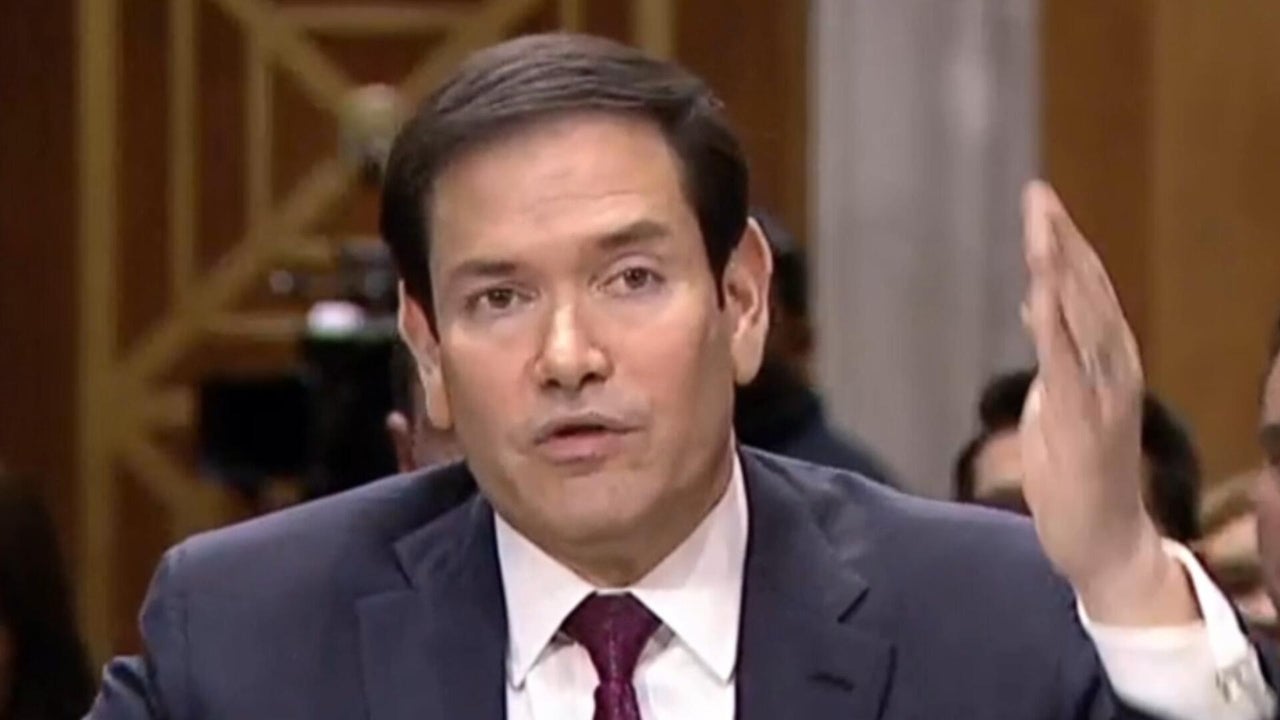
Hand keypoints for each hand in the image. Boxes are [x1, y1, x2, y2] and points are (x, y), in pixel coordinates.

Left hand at [1019, 181, 1195, 624]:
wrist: (1104, 543)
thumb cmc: (1079, 473)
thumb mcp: (1056, 399)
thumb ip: (1054, 351)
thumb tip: (1036, 305)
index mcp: (1105, 361)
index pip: (1084, 289)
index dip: (1064, 244)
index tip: (1041, 202)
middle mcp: (1113, 369)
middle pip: (1086, 291)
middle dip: (1061, 241)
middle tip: (1038, 194)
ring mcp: (1103, 395)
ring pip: (1082, 319)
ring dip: (1061, 271)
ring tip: (1042, 227)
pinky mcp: (1085, 424)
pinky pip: (1068, 365)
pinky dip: (1057, 326)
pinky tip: (1042, 292)